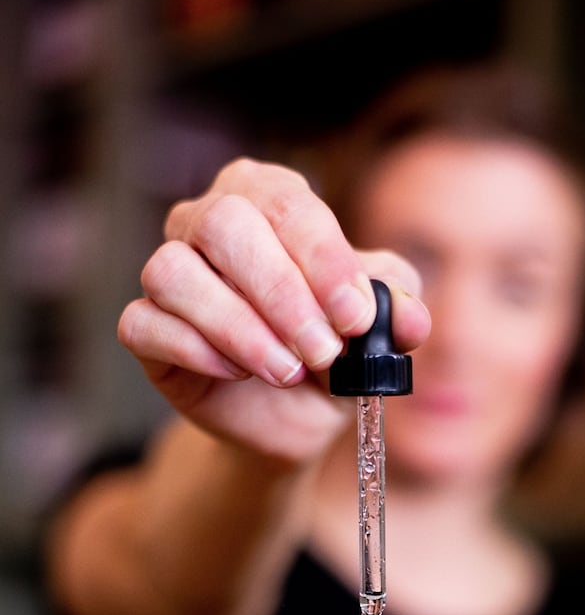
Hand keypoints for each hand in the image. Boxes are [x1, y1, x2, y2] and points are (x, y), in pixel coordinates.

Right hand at [117, 158, 430, 460]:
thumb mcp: (376, 327)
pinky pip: (144, 324)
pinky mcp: (145, 328)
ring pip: (174, 273)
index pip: (286, 202)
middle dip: (282, 294)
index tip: (355, 317)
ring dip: (238, 328)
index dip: (323, 259)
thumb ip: (396, 307)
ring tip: (286, 371)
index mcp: (268, 198)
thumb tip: (410, 316)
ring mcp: (170, 272)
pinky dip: (196, 351)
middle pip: (224, 225)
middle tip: (322, 350)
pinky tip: (238, 375)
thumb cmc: (335, 349)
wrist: (297, 417)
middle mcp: (209, 220)